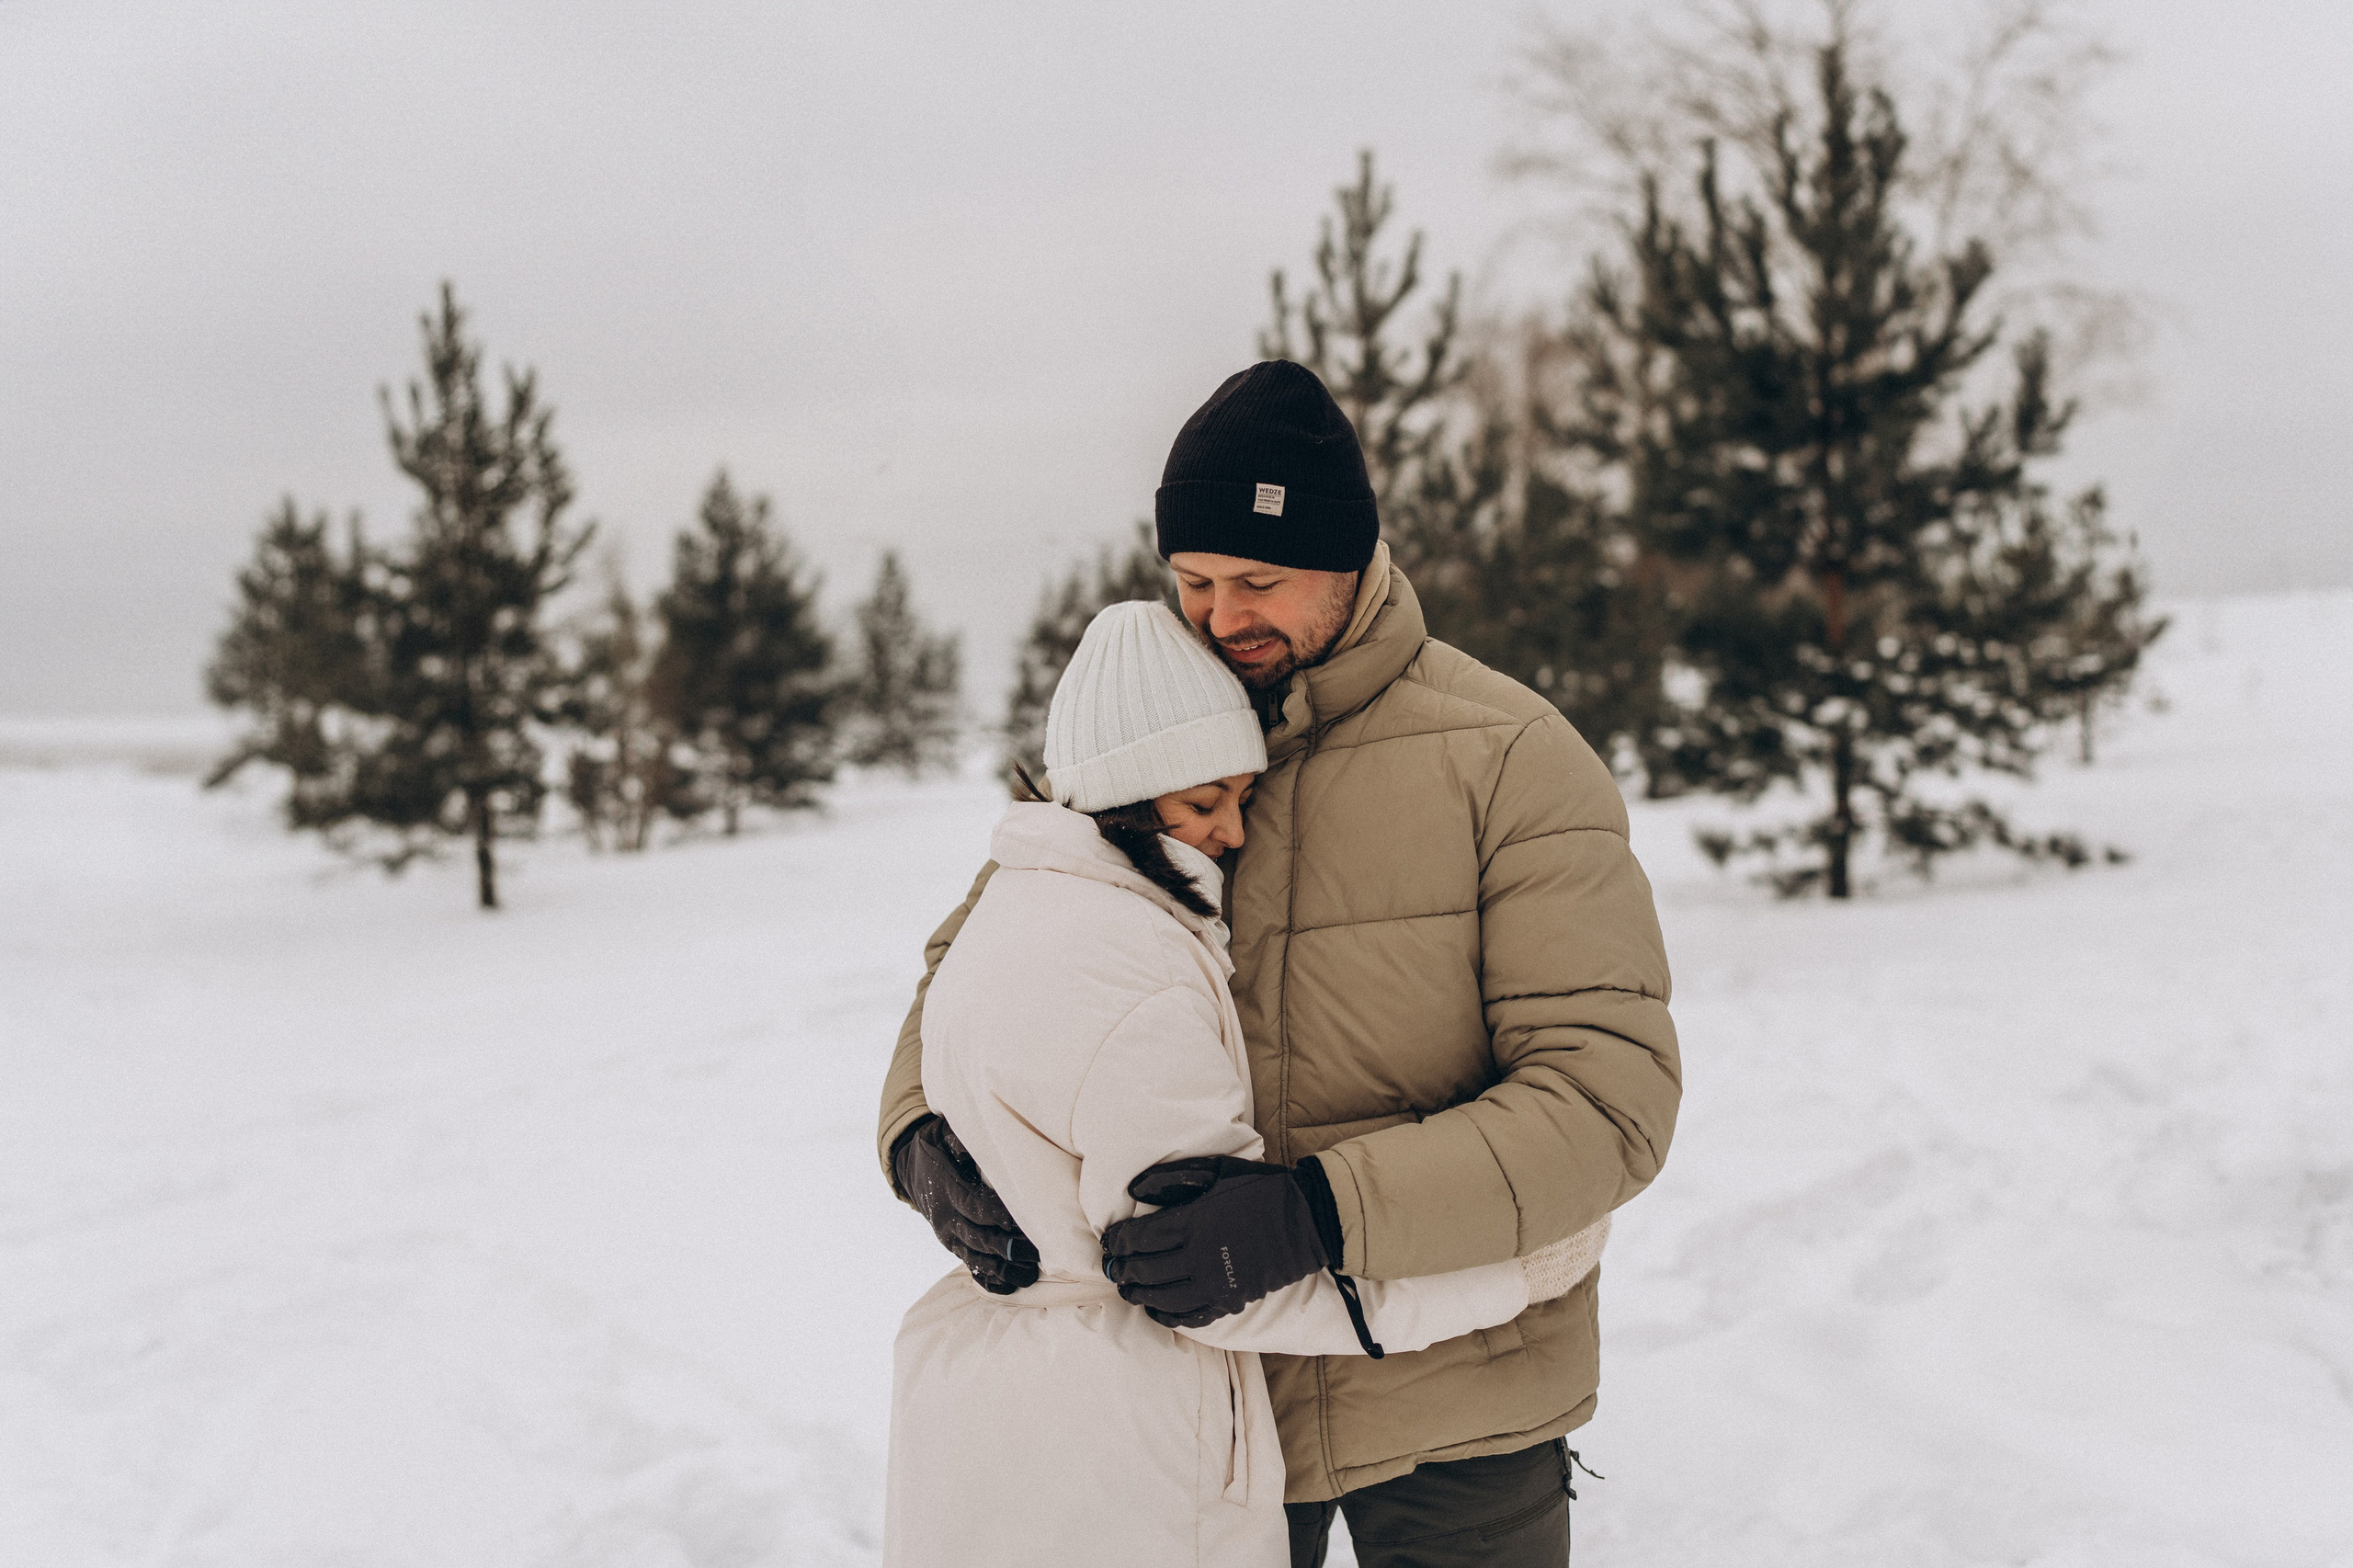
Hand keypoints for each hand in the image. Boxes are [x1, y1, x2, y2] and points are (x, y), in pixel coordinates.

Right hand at [892, 1114, 1038, 1294]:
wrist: (912, 1168)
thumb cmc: (939, 1147)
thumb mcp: (943, 1134)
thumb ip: (960, 1140)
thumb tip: (977, 1139)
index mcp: (948, 1189)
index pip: (976, 1205)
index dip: (999, 1215)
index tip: (1024, 1220)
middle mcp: (947, 1217)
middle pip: (978, 1237)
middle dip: (1007, 1247)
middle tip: (1037, 1253)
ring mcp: (949, 1236)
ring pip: (975, 1257)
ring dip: (1002, 1268)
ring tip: (1030, 1274)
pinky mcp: (952, 1246)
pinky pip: (969, 1267)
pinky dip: (989, 1279)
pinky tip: (1010, 1286)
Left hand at [1099, 1155, 1337, 1327]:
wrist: (1306, 1219)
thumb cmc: (1259, 1189)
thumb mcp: (1215, 1170)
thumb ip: (1171, 1178)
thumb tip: (1133, 1191)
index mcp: (1192, 1222)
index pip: (1138, 1239)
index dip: (1117, 1243)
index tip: (1108, 1242)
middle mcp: (1198, 1257)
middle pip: (1145, 1271)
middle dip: (1122, 1270)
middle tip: (1112, 1268)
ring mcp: (1214, 1283)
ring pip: (1162, 1297)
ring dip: (1138, 1294)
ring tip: (1127, 1288)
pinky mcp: (1230, 1300)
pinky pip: (1190, 1316)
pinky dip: (1167, 1316)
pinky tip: (1156, 1309)